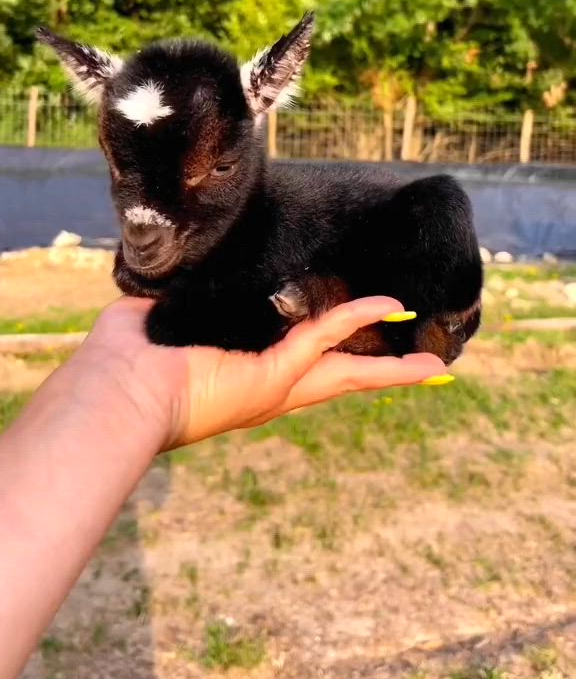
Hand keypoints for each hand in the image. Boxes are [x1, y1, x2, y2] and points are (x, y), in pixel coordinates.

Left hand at [82, 295, 445, 449]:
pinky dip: (357, 317)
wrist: (118, 393)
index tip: (352, 352)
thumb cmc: (124, 364)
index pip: (297, 366)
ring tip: (432, 367)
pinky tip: (389, 305)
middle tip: (420, 374)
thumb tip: (164, 285)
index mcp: (242, 379)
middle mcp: (266, 390)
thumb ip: (169, 303)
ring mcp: (275, 387)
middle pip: (337, 381)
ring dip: (390, 368)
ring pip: (346, 372)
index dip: (330, 357)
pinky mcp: (274, 376)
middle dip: (379, 377)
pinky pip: (326, 337)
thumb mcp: (152, 322)